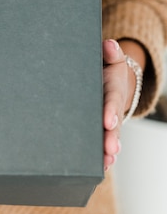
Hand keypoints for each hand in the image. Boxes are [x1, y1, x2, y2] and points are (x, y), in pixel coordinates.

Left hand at [102, 39, 134, 170]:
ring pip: (109, 138)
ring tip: (106, 164)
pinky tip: (99, 168)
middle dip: (112, 138)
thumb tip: (108, 46)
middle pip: (113, 125)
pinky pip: (101, 144)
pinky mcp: (100, 130)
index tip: (108, 121)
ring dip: (108, 152)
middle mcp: (112, 109)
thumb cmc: (105, 68)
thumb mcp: (111, 58)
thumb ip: (111, 52)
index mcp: (113, 90)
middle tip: (110, 150)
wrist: (110, 80)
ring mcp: (108, 122)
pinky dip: (101, 156)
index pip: (112, 101)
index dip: (110, 111)